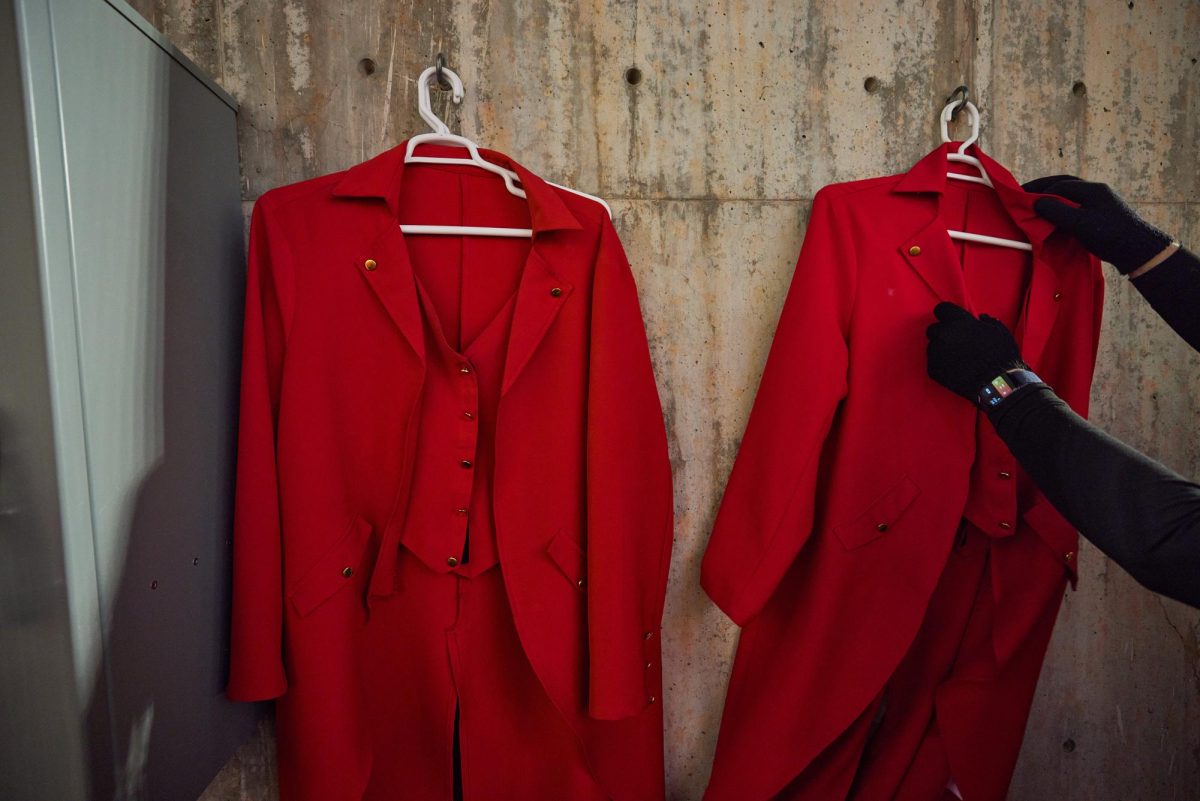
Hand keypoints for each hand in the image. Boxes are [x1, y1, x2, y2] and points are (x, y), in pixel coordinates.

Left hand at [925, 302, 1027, 401]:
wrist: (996, 383)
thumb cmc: (1000, 354)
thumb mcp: (999, 331)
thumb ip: (986, 321)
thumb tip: (980, 318)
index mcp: (958, 321)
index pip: (941, 309)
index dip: (947, 315)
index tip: (952, 322)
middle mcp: (943, 334)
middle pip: (933, 329)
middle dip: (942, 333)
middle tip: (955, 343)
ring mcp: (935, 352)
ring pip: (932, 346)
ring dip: (941, 350)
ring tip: (957, 359)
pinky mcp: (932, 369)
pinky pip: (933, 363)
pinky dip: (941, 365)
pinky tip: (955, 370)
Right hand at [1022, 175, 1173, 273]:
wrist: (1137, 249)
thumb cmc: (1109, 234)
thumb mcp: (1079, 223)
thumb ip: (1056, 211)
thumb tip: (1036, 202)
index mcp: (1092, 189)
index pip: (1059, 184)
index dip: (1039, 190)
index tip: (1021, 197)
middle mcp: (1096, 191)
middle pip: (1065, 184)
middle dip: (1044, 188)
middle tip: (1024, 194)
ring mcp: (1100, 202)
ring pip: (1071, 194)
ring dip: (1053, 197)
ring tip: (1037, 204)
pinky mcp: (1101, 214)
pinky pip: (1076, 205)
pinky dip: (1062, 207)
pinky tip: (1055, 215)